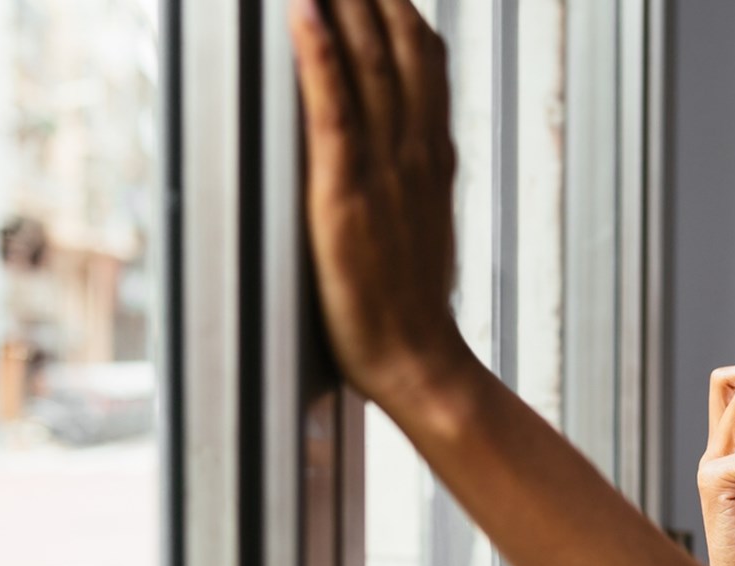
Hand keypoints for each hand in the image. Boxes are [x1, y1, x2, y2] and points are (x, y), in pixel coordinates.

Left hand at [289, 0, 470, 401]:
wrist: (419, 361)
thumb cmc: (412, 305)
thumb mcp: (425, 221)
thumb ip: (415, 172)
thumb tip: (406, 138)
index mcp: (432, 154)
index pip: (425, 55)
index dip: (402, 3)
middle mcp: (414, 151)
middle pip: (400, 42)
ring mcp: (383, 171)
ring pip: (370, 63)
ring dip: (348, 0)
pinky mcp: (346, 196)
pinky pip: (334, 111)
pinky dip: (317, 56)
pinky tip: (303, 12)